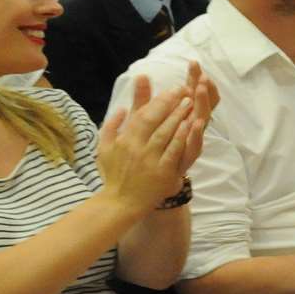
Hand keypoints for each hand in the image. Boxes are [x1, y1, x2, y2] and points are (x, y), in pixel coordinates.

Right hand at [96, 68, 203, 212]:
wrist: (120, 203)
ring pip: (166, 133)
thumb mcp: (104, 148)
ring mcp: (150, 161)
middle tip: (184, 91)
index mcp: (125, 140)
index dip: (159, 101)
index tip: (171, 90)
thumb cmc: (113, 175)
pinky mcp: (163, 173)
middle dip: (171, 104)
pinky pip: (174, 152)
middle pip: (156, 120)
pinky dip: (182, 137)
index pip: (144, 114)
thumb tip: (121, 108)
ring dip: (178, 116)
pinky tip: (190, 125)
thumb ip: (111, 126)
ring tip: (189, 103)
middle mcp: (137, 148)